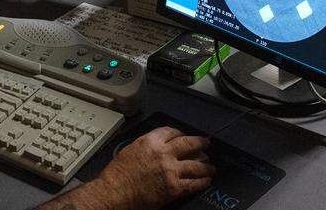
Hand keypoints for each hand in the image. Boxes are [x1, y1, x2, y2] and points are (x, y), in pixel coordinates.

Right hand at [94, 126, 215, 209]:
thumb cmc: (117, 176)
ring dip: (206, 165)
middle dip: (200, 143)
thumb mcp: (129, 150)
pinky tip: (206, 181)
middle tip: (206, 144)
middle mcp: (163, 153)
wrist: (114, 193)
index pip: (172, 132)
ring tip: (211, 167)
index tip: (184, 136)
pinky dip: (202, 182)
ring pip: (196, 164)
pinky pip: (193, 183)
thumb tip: (156, 147)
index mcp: (151, 142)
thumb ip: (146, 146)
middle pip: (189, 144)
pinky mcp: (174, 188)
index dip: (181, 133)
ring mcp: (171, 171)